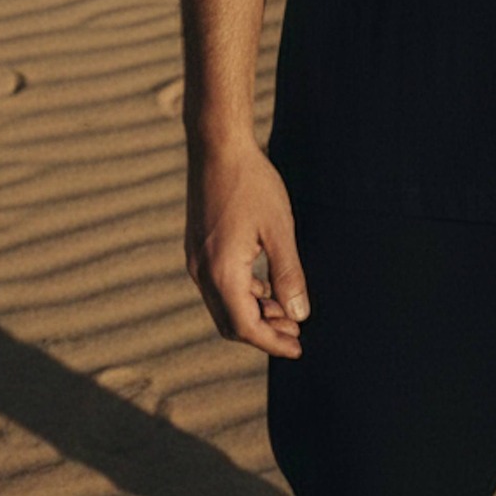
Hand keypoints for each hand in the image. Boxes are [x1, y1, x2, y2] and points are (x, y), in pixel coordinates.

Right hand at [185, 140, 309, 357]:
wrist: (218, 147)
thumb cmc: (252, 184)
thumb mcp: (279, 230)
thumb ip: (288, 275)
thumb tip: (299, 315)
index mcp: (222, 272)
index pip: (245, 327)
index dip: (272, 342)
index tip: (297, 348)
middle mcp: (202, 272)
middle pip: (231, 322)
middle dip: (264, 332)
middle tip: (296, 332)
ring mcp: (196, 260)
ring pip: (223, 305)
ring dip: (254, 314)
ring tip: (286, 311)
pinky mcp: (198, 248)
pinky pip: (218, 286)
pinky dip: (242, 295)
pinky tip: (265, 287)